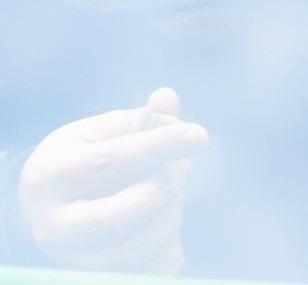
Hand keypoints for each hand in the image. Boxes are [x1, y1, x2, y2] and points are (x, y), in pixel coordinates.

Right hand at [20, 87, 207, 274]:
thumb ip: (136, 119)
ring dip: (170, 213)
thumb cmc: (82, 160)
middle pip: (116, 217)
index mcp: (50, 177)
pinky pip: (149, 272)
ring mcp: (71, 259)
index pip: (107, 163)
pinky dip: (170, 244)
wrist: (51, 207)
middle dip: (164, 187)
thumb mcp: (99, 132)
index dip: (157, 147)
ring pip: (133, 250)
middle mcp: (53, 225)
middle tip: (181, 167)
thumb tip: (166, 99)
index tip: (197, 135)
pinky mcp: (95, 279)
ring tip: (172, 191)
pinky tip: (164, 220)